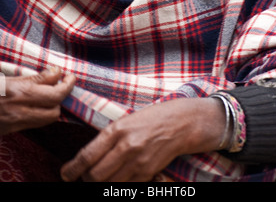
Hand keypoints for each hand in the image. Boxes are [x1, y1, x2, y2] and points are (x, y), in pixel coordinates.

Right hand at [0, 67, 75, 134]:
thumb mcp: (7, 78)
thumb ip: (30, 77)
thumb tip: (53, 73)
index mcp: (17, 89)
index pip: (50, 83)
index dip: (63, 78)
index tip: (65, 73)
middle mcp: (20, 105)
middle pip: (56, 101)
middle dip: (65, 90)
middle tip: (66, 81)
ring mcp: (17, 119)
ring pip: (51, 116)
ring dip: (55, 104)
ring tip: (53, 93)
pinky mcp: (13, 128)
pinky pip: (37, 123)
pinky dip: (44, 113)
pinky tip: (40, 104)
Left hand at [61, 97, 225, 181]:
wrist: (180, 123)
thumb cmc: (152, 117)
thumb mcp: (126, 120)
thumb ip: (108, 137)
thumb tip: (89, 156)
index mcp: (117, 130)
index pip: (88, 156)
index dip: (72, 169)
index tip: (65, 174)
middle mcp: (126, 147)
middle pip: (95, 175)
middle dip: (86, 179)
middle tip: (83, 177)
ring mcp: (138, 162)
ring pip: (109, 185)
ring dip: (101, 184)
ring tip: (99, 178)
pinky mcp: (148, 173)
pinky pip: (126, 187)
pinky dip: (118, 186)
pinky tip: (117, 179)